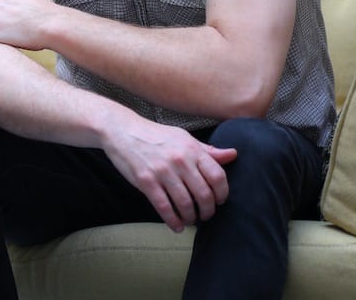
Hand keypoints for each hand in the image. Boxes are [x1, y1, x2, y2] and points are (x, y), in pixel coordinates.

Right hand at [102, 117, 236, 232]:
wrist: (122, 130)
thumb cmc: (155, 135)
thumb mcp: (183, 138)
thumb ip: (208, 150)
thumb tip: (233, 155)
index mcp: (192, 149)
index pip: (217, 176)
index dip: (222, 193)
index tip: (219, 201)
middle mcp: (180, 160)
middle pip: (204, 194)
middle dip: (208, 211)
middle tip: (205, 215)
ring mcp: (162, 171)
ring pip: (185, 204)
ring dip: (191, 217)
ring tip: (191, 219)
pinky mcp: (146, 181)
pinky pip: (164, 207)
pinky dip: (173, 221)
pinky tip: (177, 225)